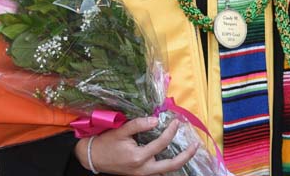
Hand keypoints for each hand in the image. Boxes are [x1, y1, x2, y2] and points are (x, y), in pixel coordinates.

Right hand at [75, 116, 199, 174]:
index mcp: (138, 157)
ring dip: (179, 162)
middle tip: (196, 145)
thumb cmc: (106, 143)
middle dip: (186, 155)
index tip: (177, 121)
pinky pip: (159, 173)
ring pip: (166, 172)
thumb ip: (139, 124)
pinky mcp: (141, 175)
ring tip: (190, 151)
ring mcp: (142, 174)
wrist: (93, 158)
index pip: (162, 143)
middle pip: (171, 165)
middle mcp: (143, 169)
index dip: (171, 130)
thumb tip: (156, 119)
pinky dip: (169, 166)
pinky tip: (176, 156)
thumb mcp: (121, 131)